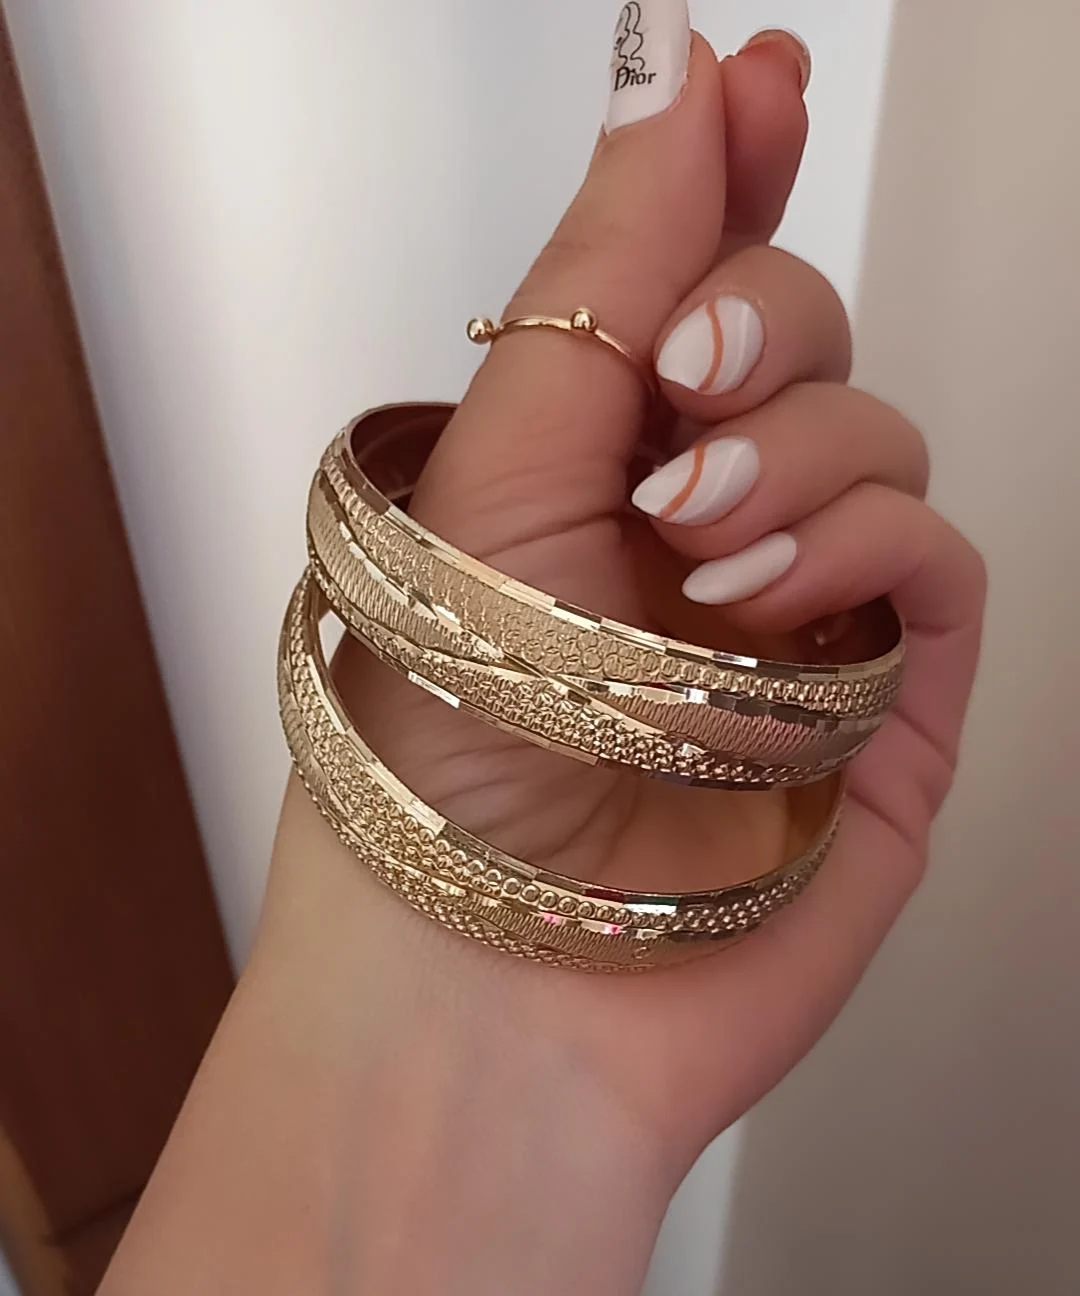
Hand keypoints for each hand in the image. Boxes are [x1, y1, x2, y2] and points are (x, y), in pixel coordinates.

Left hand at [296, 29, 984, 1178]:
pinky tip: (771, 593)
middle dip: (758, 324)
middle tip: (683, 390)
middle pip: (802, 335)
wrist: (485, 984)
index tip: (758, 80)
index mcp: (591, 472)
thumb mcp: (494, 473)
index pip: (694, 282)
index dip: (733, 172)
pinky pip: (938, 560)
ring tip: (694, 545)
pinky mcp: (885, 715)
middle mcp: (703, 535)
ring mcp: (802, 623)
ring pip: (879, 434)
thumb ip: (602, 276)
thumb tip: (679, 72)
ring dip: (802, 450)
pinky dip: (870, 539)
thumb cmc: (445, 756)